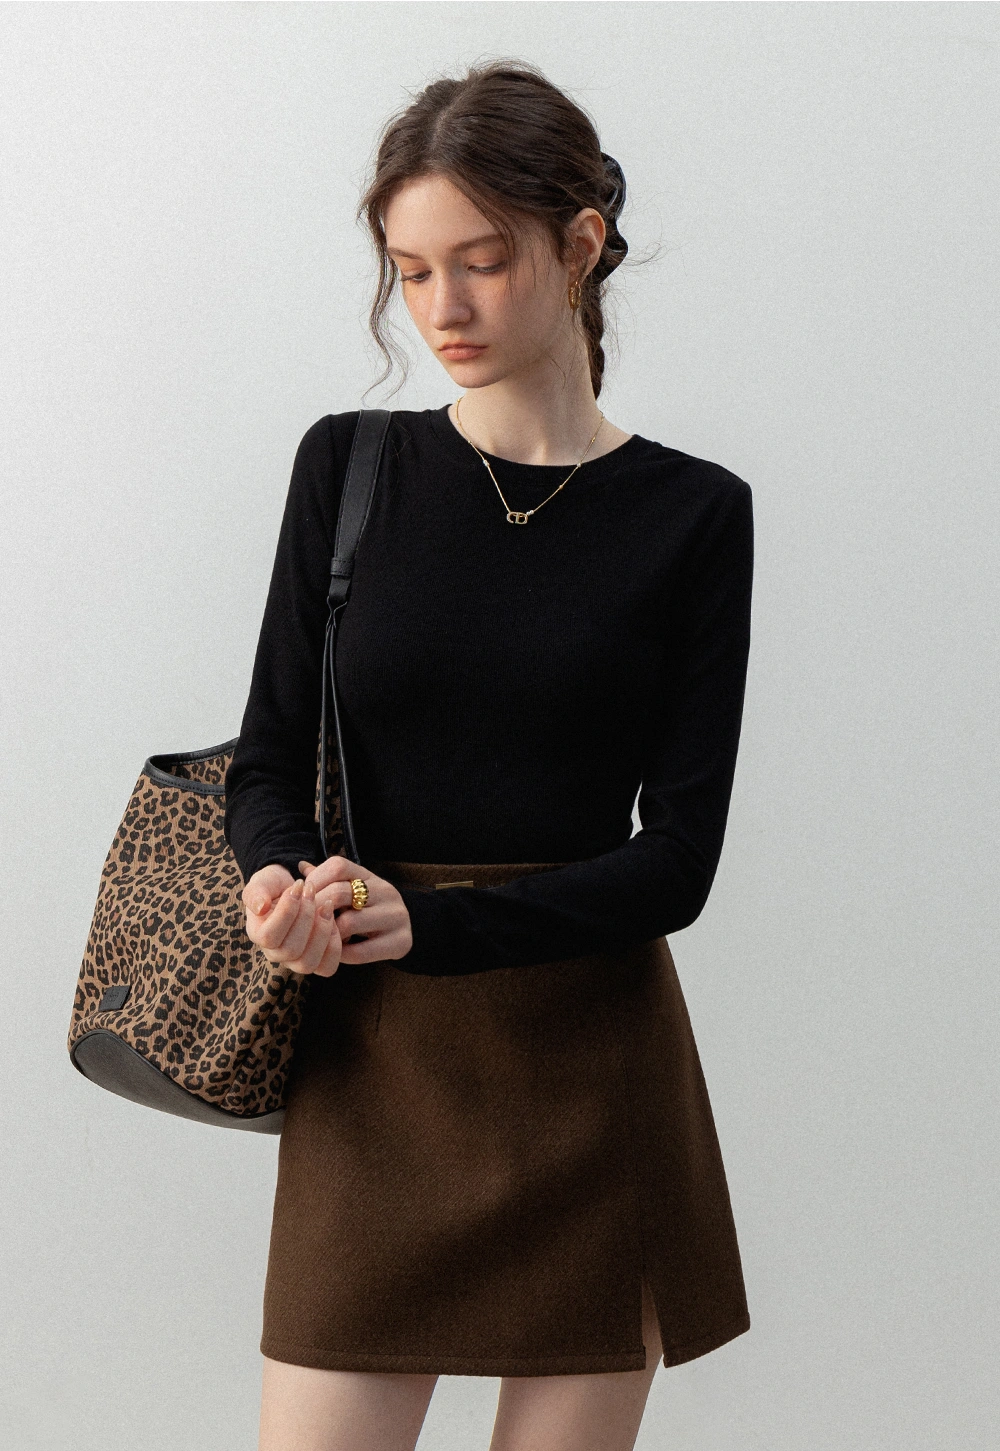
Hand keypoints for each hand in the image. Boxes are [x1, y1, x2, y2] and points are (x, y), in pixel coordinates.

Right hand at [241, 863, 341, 977]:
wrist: (296, 891)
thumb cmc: (276, 887)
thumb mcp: (263, 882)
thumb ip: (256, 892)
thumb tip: (260, 907)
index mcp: (258, 934)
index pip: (269, 936)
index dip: (286, 912)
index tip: (298, 885)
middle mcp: (275, 953)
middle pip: (290, 950)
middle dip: (306, 916)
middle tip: (312, 890)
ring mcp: (295, 960)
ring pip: (307, 963)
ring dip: (321, 931)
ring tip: (326, 904)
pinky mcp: (317, 960)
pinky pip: (327, 966)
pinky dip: (334, 943)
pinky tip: (334, 918)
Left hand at [295, 854, 412, 964]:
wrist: (402, 931)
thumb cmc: (365, 909)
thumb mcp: (349, 890)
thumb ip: (326, 880)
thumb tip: (302, 867)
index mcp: (370, 876)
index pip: (338, 866)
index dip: (315, 881)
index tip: (302, 898)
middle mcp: (386, 891)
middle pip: (340, 893)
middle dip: (316, 910)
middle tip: (304, 923)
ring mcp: (396, 916)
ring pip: (349, 923)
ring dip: (330, 934)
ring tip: (323, 938)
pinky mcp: (401, 941)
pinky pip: (361, 951)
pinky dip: (343, 954)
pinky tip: (337, 952)